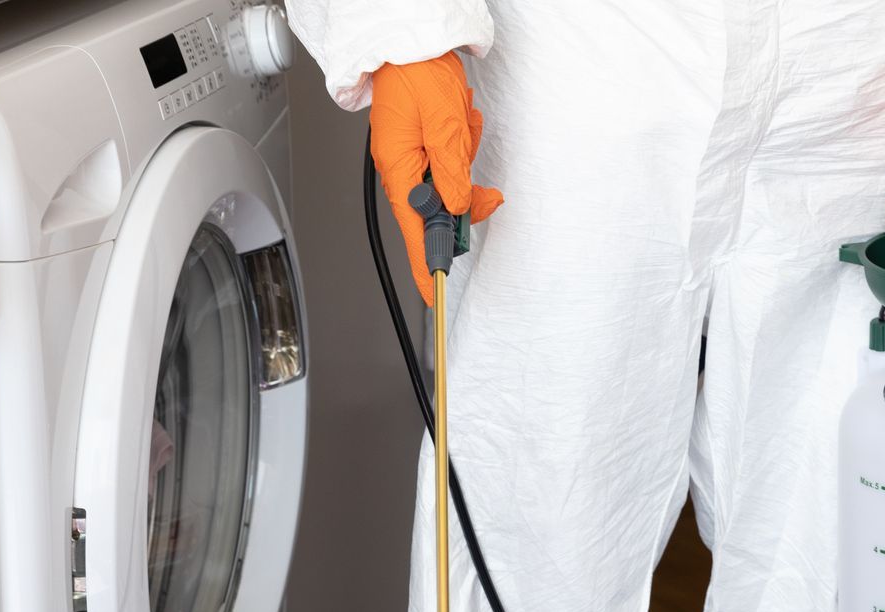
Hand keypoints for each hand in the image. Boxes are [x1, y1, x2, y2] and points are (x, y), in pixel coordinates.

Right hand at [370, 52, 504, 303]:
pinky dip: (465, 143)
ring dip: (466, 159)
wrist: (412, 43)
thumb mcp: (442, 121)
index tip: (435, 294)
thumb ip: (451, 167)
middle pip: (441, 210)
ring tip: (462, 126)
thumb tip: (457, 204)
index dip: (427, 263)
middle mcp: (403, 169)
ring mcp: (415, 159)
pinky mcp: (428, 148)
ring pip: (454, 185)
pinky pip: (455, 162)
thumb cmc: (416, 73)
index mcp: (398, 169)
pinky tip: (460, 120)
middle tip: (486, 193)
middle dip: (466, 197)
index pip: (414, 231)